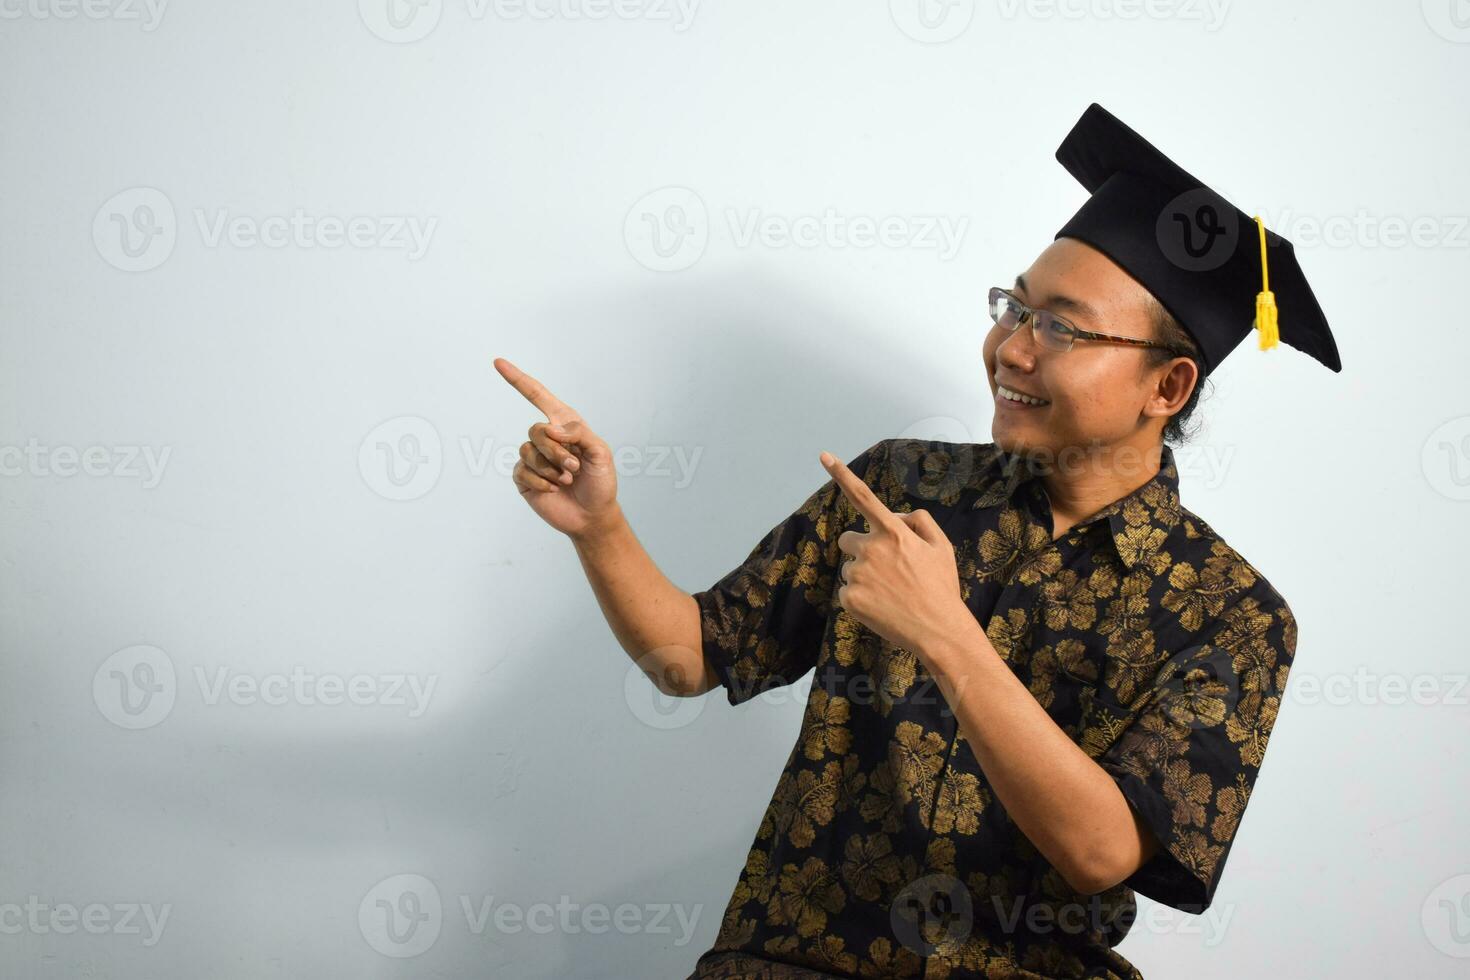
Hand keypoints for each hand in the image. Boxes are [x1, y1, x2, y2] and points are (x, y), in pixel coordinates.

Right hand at [496, 357, 618, 538]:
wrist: (593, 516)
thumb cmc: (600, 482)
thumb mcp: (601, 453)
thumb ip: (579, 432)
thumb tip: (551, 428)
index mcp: (564, 425)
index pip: (537, 396)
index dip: (518, 379)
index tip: (498, 362)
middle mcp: (546, 439)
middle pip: (536, 430)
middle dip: (556, 451)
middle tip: (574, 467)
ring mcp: (533, 458)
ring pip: (528, 451)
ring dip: (551, 468)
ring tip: (567, 479)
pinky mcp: (525, 478)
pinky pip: (523, 470)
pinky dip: (542, 481)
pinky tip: (554, 489)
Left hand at [820, 450, 970, 656]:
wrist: (938, 630)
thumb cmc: (940, 587)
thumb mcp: (941, 547)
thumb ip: (918, 521)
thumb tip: (894, 516)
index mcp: (893, 532)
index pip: (863, 496)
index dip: (841, 474)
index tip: (823, 455)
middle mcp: (871, 549)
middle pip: (849, 539)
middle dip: (862, 548)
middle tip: (887, 570)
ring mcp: (857, 574)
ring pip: (850, 568)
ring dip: (864, 576)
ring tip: (891, 592)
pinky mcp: (849, 598)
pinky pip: (847, 591)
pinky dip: (860, 598)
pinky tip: (882, 606)